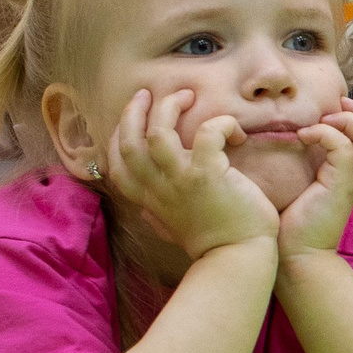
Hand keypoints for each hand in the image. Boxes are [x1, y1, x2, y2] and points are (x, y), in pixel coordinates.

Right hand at [105, 88, 278, 261]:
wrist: (236, 258)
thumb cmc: (213, 241)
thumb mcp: (172, 224)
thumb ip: (158, 209)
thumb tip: (148, 205)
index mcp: (147, 199)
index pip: (116, 163)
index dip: (119, 134)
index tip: (133, 117)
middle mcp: (157, 188)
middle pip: (128, 142)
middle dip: (134, 111)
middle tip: (148, 93)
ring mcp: (179, 180)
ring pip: (157, 132)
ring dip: (170, 107)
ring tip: (187, 96)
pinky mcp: (207, 175)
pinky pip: (207, 133)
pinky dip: (221, 123)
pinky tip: (235, 133)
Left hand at [278, 98, 352, 263]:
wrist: (295, 256)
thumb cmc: (289, 225)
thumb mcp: (298, 187)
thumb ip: (299, 165)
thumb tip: (278, 141)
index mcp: (347, 175)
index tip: (329, 109)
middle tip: (334, 105)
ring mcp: (351, 181)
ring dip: (349, 120)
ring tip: (323, 119)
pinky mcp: (340, 186)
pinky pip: (344, 148)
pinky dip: (326, 134)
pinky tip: (303, 136)